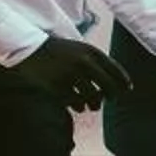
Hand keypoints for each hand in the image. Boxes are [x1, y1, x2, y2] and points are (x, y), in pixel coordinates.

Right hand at [12, 36, 131, 111]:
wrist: (28, 48)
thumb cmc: (58, 52)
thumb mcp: (80, 49)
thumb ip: (98, 62)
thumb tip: (121, 84)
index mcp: (90, 51)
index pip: (115, 70)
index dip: (123, 82)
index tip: (127, 90)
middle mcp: (82, 62)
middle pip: (108, 87)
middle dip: (112, 96)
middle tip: (110, 100)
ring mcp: (69, 75)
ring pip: (92, 98)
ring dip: (94, 104)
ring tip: (92, 105)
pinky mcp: (57, 87)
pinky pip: (76, 103)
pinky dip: (79, 106)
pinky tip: (78, 106)